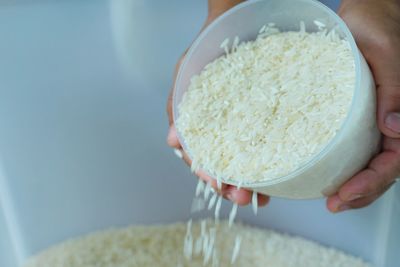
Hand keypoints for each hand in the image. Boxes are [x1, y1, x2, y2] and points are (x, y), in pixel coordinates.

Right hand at [166, 0, 269, 206]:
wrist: (232, 27)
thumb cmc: (205, 52)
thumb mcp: (184, 75)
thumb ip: (177, 107)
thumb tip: (172, 141)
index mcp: (199, 127)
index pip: (199, 158)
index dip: (207, 174)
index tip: (217, 184)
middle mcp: (220, 131)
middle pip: (223, 166)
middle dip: (231, 186)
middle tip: (242, 198)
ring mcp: (241, 128)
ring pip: (244, 162)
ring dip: (250, 183)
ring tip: (260, 197)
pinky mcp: (262, 121)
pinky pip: (266, 145)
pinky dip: (270, 163)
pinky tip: (277, 177)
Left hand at [327, 0, 399, 211]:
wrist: (366, 9)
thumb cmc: (377, 22)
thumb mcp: (385, 52)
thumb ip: (396, 88)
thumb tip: (395, 130)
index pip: (394, 159)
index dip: (372, 182)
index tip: (345, 195)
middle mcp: (389, 119)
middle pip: (381, 168)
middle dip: (360, 192)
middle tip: (333, 205)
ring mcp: (372, 118)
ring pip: (367, 160)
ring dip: (351, 184)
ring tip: (329, 198)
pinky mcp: (354, 113)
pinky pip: (352, 144)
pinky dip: (341, 163)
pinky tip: (324, 171)